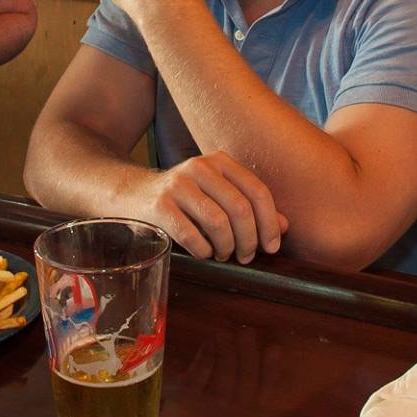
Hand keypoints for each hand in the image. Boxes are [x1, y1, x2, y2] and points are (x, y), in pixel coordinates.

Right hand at [123, 151, 287, 263]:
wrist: (131, 193)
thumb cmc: (182, 199)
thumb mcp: (217, 195)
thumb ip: (250, 207)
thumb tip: (284, 227)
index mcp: (219, 161)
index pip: (257, 190)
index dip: (270, 222)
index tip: (272, 247)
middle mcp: (199, 167)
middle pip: (240, 208)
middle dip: (249, 240)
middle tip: (246, 256)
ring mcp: (177, 185)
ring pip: (218, 222)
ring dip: (226, 247)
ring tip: (224, 254)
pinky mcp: (159, 206)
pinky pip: (191, 235)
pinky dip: (203, 250)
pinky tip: (203, 253)